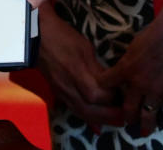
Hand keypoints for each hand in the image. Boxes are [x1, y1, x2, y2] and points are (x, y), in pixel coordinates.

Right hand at [38, 8, 123, 128]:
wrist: (35, 36)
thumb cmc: (62, 36)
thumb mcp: (85, 48)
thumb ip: (98, 68)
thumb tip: (111, 82)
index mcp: (77, 71)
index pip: (100, 94)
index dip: (115, 97)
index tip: (125, 94)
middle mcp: (68, 85)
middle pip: (91, 108)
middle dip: (111, 115)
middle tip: (127, 116)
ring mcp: (61, 90)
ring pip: (82, 112)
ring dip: (101, 120)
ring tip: (116, 121)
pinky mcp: (57, 91)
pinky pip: (73, 109)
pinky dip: (86, 118)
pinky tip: (96, 125)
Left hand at [98, 23, 162, 141]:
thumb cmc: (152, 35)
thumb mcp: (131, 47)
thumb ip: (127, 61)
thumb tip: (124, 67)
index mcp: (125, 70)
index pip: (106, 84)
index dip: (102, 90)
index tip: (102, 94)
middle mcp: (138, 84)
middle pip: (127, 106)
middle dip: (124, 116)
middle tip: (124, 121)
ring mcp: (157, 91)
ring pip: (147, 114)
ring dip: (143, 124)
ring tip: (141, 131)